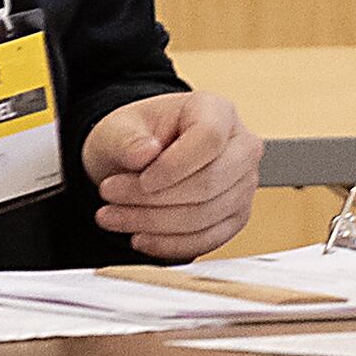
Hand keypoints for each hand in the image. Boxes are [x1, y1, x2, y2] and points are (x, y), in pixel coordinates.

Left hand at [82, 91, 263, 260]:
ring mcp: (244, 184)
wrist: (142, 158)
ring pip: (206, 215)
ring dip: (154, 223)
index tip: (141, 179)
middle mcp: (241, 146)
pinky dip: (170, 244)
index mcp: (217, 111)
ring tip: (113, 217)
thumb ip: (128, 140)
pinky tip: (141, 238)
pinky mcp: (236, 216)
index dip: (174, 165)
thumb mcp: (120, 129)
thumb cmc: (138, 137)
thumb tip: (145, 154)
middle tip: (111, 196)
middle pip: (210, 182)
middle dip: (155, 199)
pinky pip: (209, 238)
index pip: (209, 138)